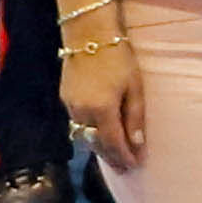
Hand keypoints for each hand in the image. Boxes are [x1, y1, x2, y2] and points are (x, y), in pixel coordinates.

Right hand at [62, 34, 146, 159]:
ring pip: (84, 135)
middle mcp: (81, 112)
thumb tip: (137, 144)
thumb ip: (135, 117)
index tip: (134, 166)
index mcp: (101, 110)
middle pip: (96, 143)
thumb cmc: (119, 58)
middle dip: (111, 157)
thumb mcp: (135, 87)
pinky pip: (77, 123)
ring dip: (99, 146)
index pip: (113, 143)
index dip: (123, 157)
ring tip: (114, 155)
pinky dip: (90, 133)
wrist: (88, 34)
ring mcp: (70, 106)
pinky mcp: (64, 98)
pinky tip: (100, 134)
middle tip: (125, 168)